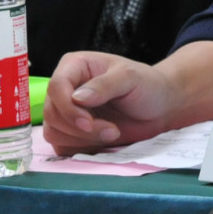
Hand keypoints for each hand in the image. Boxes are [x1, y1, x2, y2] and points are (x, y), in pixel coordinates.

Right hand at [42, 41, 212, 154]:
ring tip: (112, 133)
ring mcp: (66, 111)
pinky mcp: (70, 132)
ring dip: (83, 139)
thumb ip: (104, 85)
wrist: (159, 108)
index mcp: (75, 66)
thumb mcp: (130, 78)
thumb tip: (77, 98)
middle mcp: (66, 88)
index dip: (68, 108)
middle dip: (81, 127)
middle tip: (112, 131)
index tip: (89, 122)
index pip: (56, 86)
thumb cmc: (147, 85)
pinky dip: (81, 147)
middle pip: (52, 112)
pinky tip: (103, 140)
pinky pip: (61, 145)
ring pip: (54, 131)